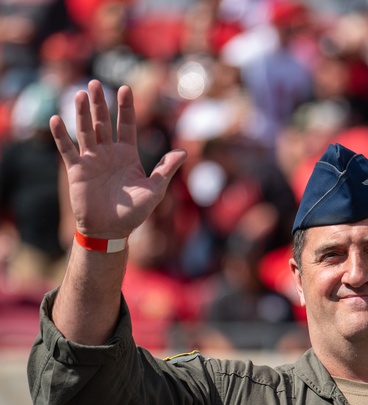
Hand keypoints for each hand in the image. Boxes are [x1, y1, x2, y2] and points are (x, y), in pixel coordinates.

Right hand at [50, 80, 185, 239]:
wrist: (111, 231)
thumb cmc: (134, 213)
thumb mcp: (154, 190)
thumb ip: (165, 170)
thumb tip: (183, 152)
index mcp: (128, 154)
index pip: (126, 125)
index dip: (125, 108)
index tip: (124, 89)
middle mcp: (108, 153)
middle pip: (103, 122)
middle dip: (100, 104)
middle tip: (95, 83)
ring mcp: (91, 160)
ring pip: (85, 131)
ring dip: (82, 113)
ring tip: (80, 94)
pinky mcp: (77, 170)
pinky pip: (68, 150)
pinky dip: (61, 136)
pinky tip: (56, 119)